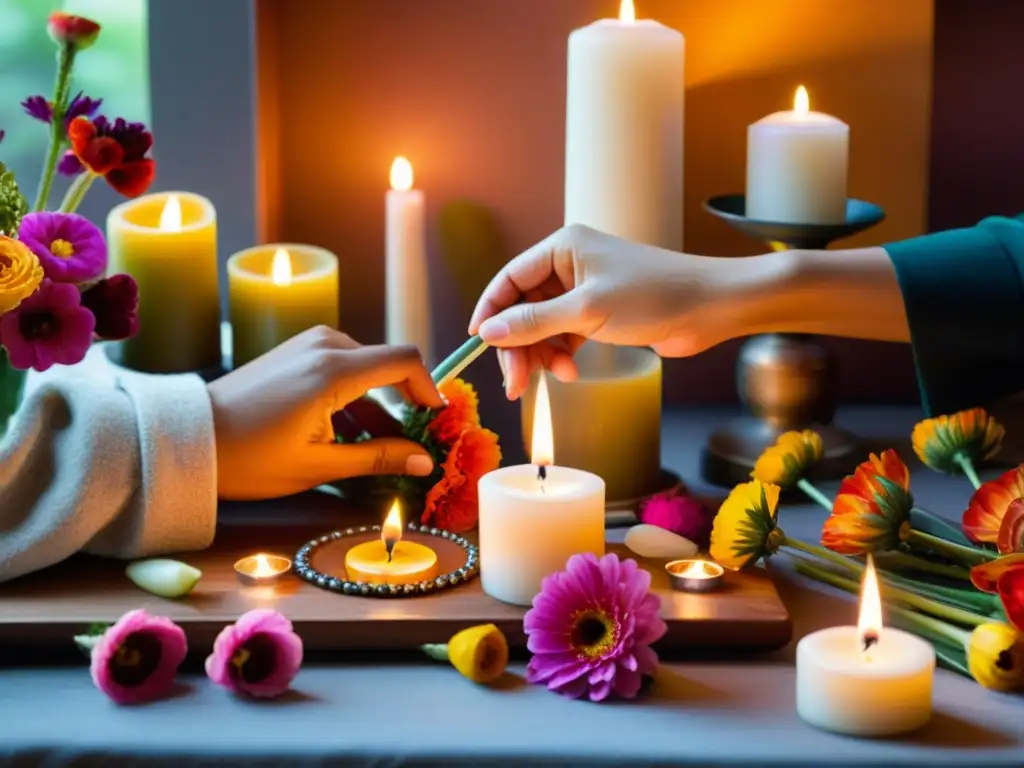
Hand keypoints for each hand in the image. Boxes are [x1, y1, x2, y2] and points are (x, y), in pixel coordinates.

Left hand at [207, 326, 442, 499]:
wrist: (189, 439)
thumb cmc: (249, 458)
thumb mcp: (318, 465)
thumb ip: (377, 459)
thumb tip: (424, 461)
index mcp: (334, 370)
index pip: (406, 360)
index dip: (429, 388)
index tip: (435, 421)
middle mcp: (325, 345)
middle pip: (387, 365)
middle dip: (404, 404)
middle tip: (411, 444)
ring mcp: (308, 344)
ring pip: (365, 368)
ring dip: (377, 405)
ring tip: (375, 450)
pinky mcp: (296, 351)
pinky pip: (341, 367)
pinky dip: (353, 397)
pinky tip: (345, 435)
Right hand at [469, 224, 782, 398]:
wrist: (709, 308)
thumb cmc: (652, 297)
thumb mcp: (585, 311)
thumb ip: (533, 323)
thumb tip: (487, 333)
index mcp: (563, 248)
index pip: (509, 279)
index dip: (491, 312)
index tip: (479, 345)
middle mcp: (570, 264)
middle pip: (523, 307)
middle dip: (518, 345)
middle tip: (515, 385)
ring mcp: (585, 289)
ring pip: (542, 325)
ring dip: (542, 354)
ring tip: (556, 377)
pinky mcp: (600, 312)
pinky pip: (564, 334)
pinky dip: (562, 354)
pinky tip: (570, 371)